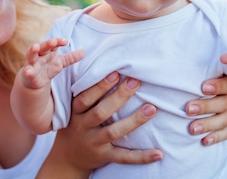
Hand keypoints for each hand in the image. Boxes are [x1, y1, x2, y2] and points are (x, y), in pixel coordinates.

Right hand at [21, 38, 84, 88]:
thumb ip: (71, 58)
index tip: (65, 41)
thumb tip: (84, 52)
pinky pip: (27, 71)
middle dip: (47, 43)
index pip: (53, 44)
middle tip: (53, 41)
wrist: (34, 81)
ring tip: (34, 47)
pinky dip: (27, 71)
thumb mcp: (60, 63)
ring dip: (32, 51)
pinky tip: (28, 72)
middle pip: (43, 47)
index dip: (58, 42)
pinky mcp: (28, 73)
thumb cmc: (47, 68)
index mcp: (48, 51)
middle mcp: (39, 55)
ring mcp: (32, 63)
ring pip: (31, 55)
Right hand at [36, 72, 161, 178]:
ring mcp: (94, 143)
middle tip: (136, 81)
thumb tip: (111, 68)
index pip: (86, 97)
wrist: (67, 158)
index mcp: (76, 112)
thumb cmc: (76, 124)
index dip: (100, 86)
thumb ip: (87, 92)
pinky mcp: (104, 157)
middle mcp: (83, 127)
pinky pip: (124, 157)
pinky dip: (141, 156)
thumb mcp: (75, 109)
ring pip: (114, 132)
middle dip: (119, 96)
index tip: (115, 72)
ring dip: (134, 120)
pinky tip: (158, 153)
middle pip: (101, 112)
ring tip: (151, 108)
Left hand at [185, 76, 226, 145]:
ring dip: (209, 124)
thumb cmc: (195, 84)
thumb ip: (194, 75)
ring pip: (226, 119)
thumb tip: (174, 70)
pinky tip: (204, 141)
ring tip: (192, 129)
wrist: (199, 101)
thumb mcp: (196, 77)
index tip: (202, 88)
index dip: (218, 86)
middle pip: (226, 103)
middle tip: (188, 110)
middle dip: (206, 107)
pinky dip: (217, 137)